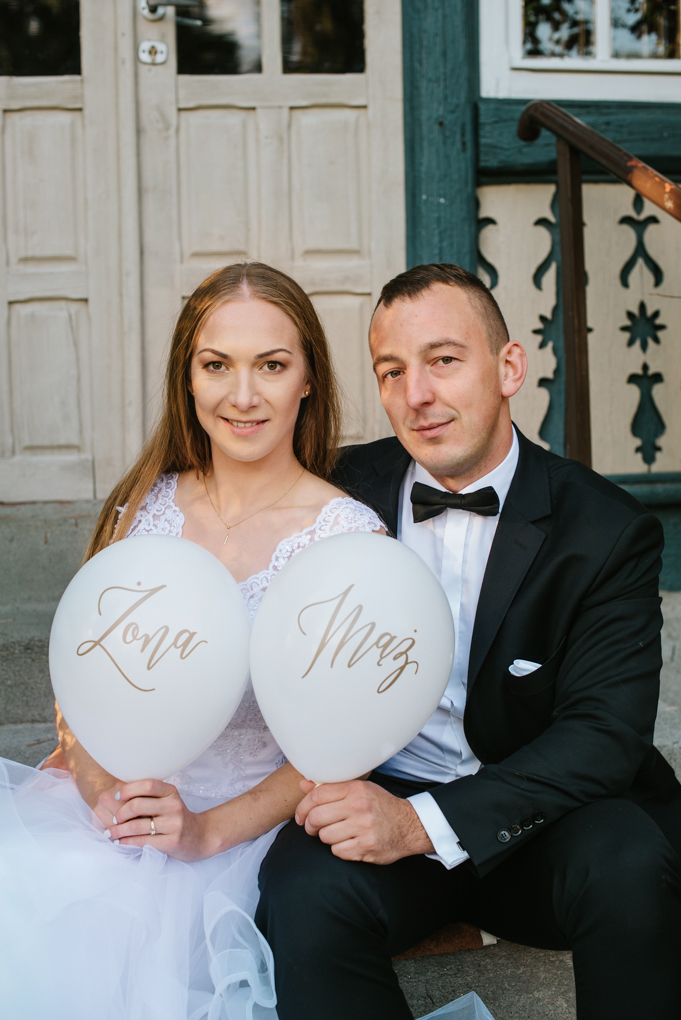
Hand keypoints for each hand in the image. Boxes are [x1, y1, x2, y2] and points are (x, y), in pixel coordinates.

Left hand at [96, 779, 212, 862]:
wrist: (200, 836)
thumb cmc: (176, 818)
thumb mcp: (168, 801)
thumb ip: (149, 796)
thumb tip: (118, 792)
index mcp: (171, 792)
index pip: (147, 784)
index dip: (129, 789)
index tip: (116, 796)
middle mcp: (173, 806)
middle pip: (138, 805)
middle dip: (120, 813)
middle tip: (113, 820)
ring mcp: (174, 824)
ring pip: (137, 826)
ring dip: (119, 831)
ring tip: (110, 834)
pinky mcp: (172, 842)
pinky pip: (143, 841)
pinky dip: (127, 842)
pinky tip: (120, 843)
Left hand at [295, 779, 433, 863]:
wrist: (409, 825)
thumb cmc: (380, 806)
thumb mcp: (359, 789)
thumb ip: (330, 788)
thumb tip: (302, 784)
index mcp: (356, 789)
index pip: (317, 796)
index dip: (302, 807)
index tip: (300, 815)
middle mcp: (359, 806)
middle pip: (316, 818)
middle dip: (310, 825)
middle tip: (313, 828)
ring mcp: (363, 828)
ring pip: (325, 837)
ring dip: (326, 838)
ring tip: (336, 834)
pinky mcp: (367, 847)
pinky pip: (338, 851)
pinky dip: (339, 849)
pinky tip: (348, 843)